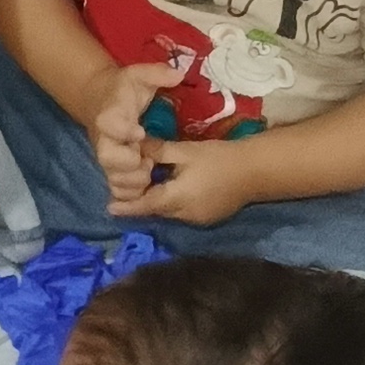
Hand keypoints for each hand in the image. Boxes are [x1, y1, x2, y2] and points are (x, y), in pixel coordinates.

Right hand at [85, 59, 184, 207]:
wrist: (100, 100)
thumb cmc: (124, 89)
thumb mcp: (139, 75)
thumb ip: (157, 74)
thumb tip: (178, 74)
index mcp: (110, 113)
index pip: (108, 123)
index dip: (122, 130)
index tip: (140, 132)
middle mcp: (104, 138)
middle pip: (106, 157)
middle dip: (128, 164)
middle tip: (147, 161)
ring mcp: (107, 156)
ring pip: (112, 177)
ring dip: (133, 181)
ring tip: (150, 172)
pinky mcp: (112, 170)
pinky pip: (116, 189)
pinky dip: (130, 194)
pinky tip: (147, 187)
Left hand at [120, 128, 254, 227]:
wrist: (255, 171)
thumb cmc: (218, 158)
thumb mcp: (185, 151)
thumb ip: (158, 151)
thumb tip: (135, 146)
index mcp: (176, 198)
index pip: (144, 206)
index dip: (126, 207)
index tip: (109, 208)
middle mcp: (184, 214)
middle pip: (156, 210)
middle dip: (141, 203)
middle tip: (124, 194)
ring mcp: (198, 219)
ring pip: (169, 213)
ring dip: (158, 203)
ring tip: (145, 190)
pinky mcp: (208, 218)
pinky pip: (182, 213)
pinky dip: (172, 204)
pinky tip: (171, 191)